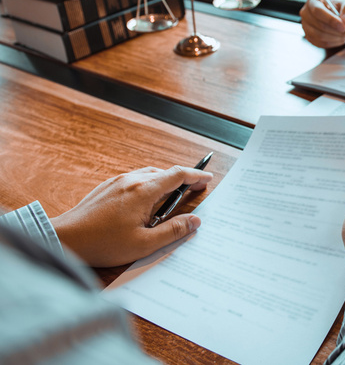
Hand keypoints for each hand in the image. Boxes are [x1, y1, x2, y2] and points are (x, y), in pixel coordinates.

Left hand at [51, 166, 212, 266]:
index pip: (178, 175)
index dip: (196, 175)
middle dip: (183, 179)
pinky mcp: (107, 186)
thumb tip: (195, 221)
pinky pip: (135, 179)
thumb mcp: (144, 243)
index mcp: (144, 191)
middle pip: (165, 173)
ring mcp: (118, 181)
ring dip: (165, 182)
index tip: (208, 178)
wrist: (65, 238)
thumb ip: (173, 231)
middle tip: (195, 189)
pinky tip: (148, 202)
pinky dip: (150, 185)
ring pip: (149, 174)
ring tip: (173, 198)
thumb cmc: (102, 243)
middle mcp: (132, 180)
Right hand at [300, 0, 344, 47]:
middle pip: (319, 25)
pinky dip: (333, 43)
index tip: (343, 27)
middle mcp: (306, 13)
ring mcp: (306, 26)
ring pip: (320, 36)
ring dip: (336, 38)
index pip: (318, 11)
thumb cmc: (341, 8)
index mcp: (313, 1)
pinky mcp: (309, 37)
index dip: (330, 20)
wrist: (339, 17)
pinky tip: (341, 39)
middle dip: (336, 31)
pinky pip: (321, 43)